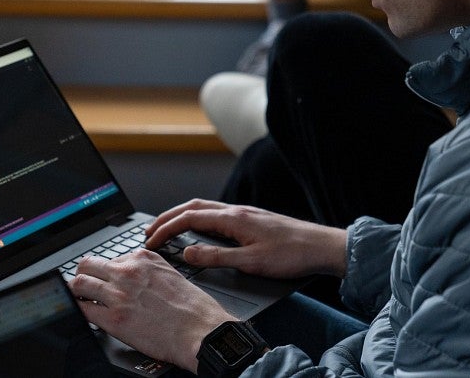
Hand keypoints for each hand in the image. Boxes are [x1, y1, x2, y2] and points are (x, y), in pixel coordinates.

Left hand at [70, 250, 234, 371]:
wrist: (200, 331)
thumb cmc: (192, 308)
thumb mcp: (170, 273)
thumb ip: (148, 270)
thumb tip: (132, 275)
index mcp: (142, 259)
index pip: (109, 258)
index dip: (103, 271)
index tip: (102, 278)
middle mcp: (128, 272)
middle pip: (87, 265)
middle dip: (83, 275)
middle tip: (84, 286)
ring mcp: (118, 295)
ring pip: (78, 284)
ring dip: (77, 292)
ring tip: (81, 300)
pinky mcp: (114, 319)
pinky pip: (82, 310)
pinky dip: (79, 311)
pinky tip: (84, 314)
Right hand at [145, 199, 348, 279]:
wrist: (321, 246)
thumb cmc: (291, 255)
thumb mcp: (250, 262)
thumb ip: (216, 257)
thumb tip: (187, 253)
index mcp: (233, 218)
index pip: (189, 219)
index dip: (166, 229)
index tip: (150, 242)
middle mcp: (236, 211)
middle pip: (192, 207)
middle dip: (167, 218)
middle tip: (148, 232)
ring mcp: (244, 213)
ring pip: (204, 208)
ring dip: (181, 216)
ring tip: (166, 229)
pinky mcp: (251, 219)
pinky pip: (215, 213)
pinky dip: (197, 219)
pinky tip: (198, 230)